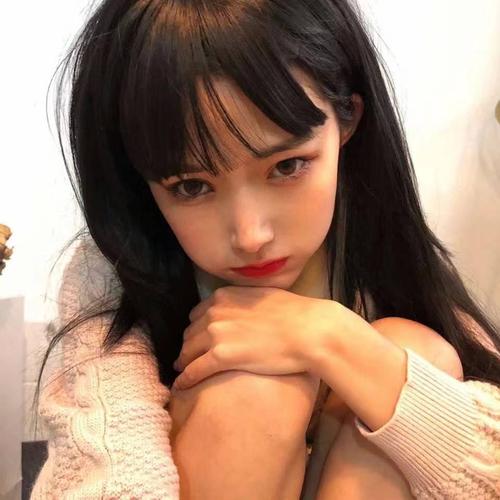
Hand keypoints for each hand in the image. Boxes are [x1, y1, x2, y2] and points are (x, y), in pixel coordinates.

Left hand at [172, 285, 336, 389]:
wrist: (309, 330)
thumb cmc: (295, 314)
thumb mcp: (263, 296)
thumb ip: (244, 301)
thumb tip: (244, 308)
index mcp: (224, 296)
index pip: (198, 314)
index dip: (197, 329)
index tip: (198, 339)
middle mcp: (215, 312)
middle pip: (190, 333)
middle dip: (189, 346)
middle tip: (189, 358)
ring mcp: (216, 333)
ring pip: (188, 351)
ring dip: (183, 362)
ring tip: (182, 371)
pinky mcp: (221, 356)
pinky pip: (194, 370)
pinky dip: (185, 379)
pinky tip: (180, 386)